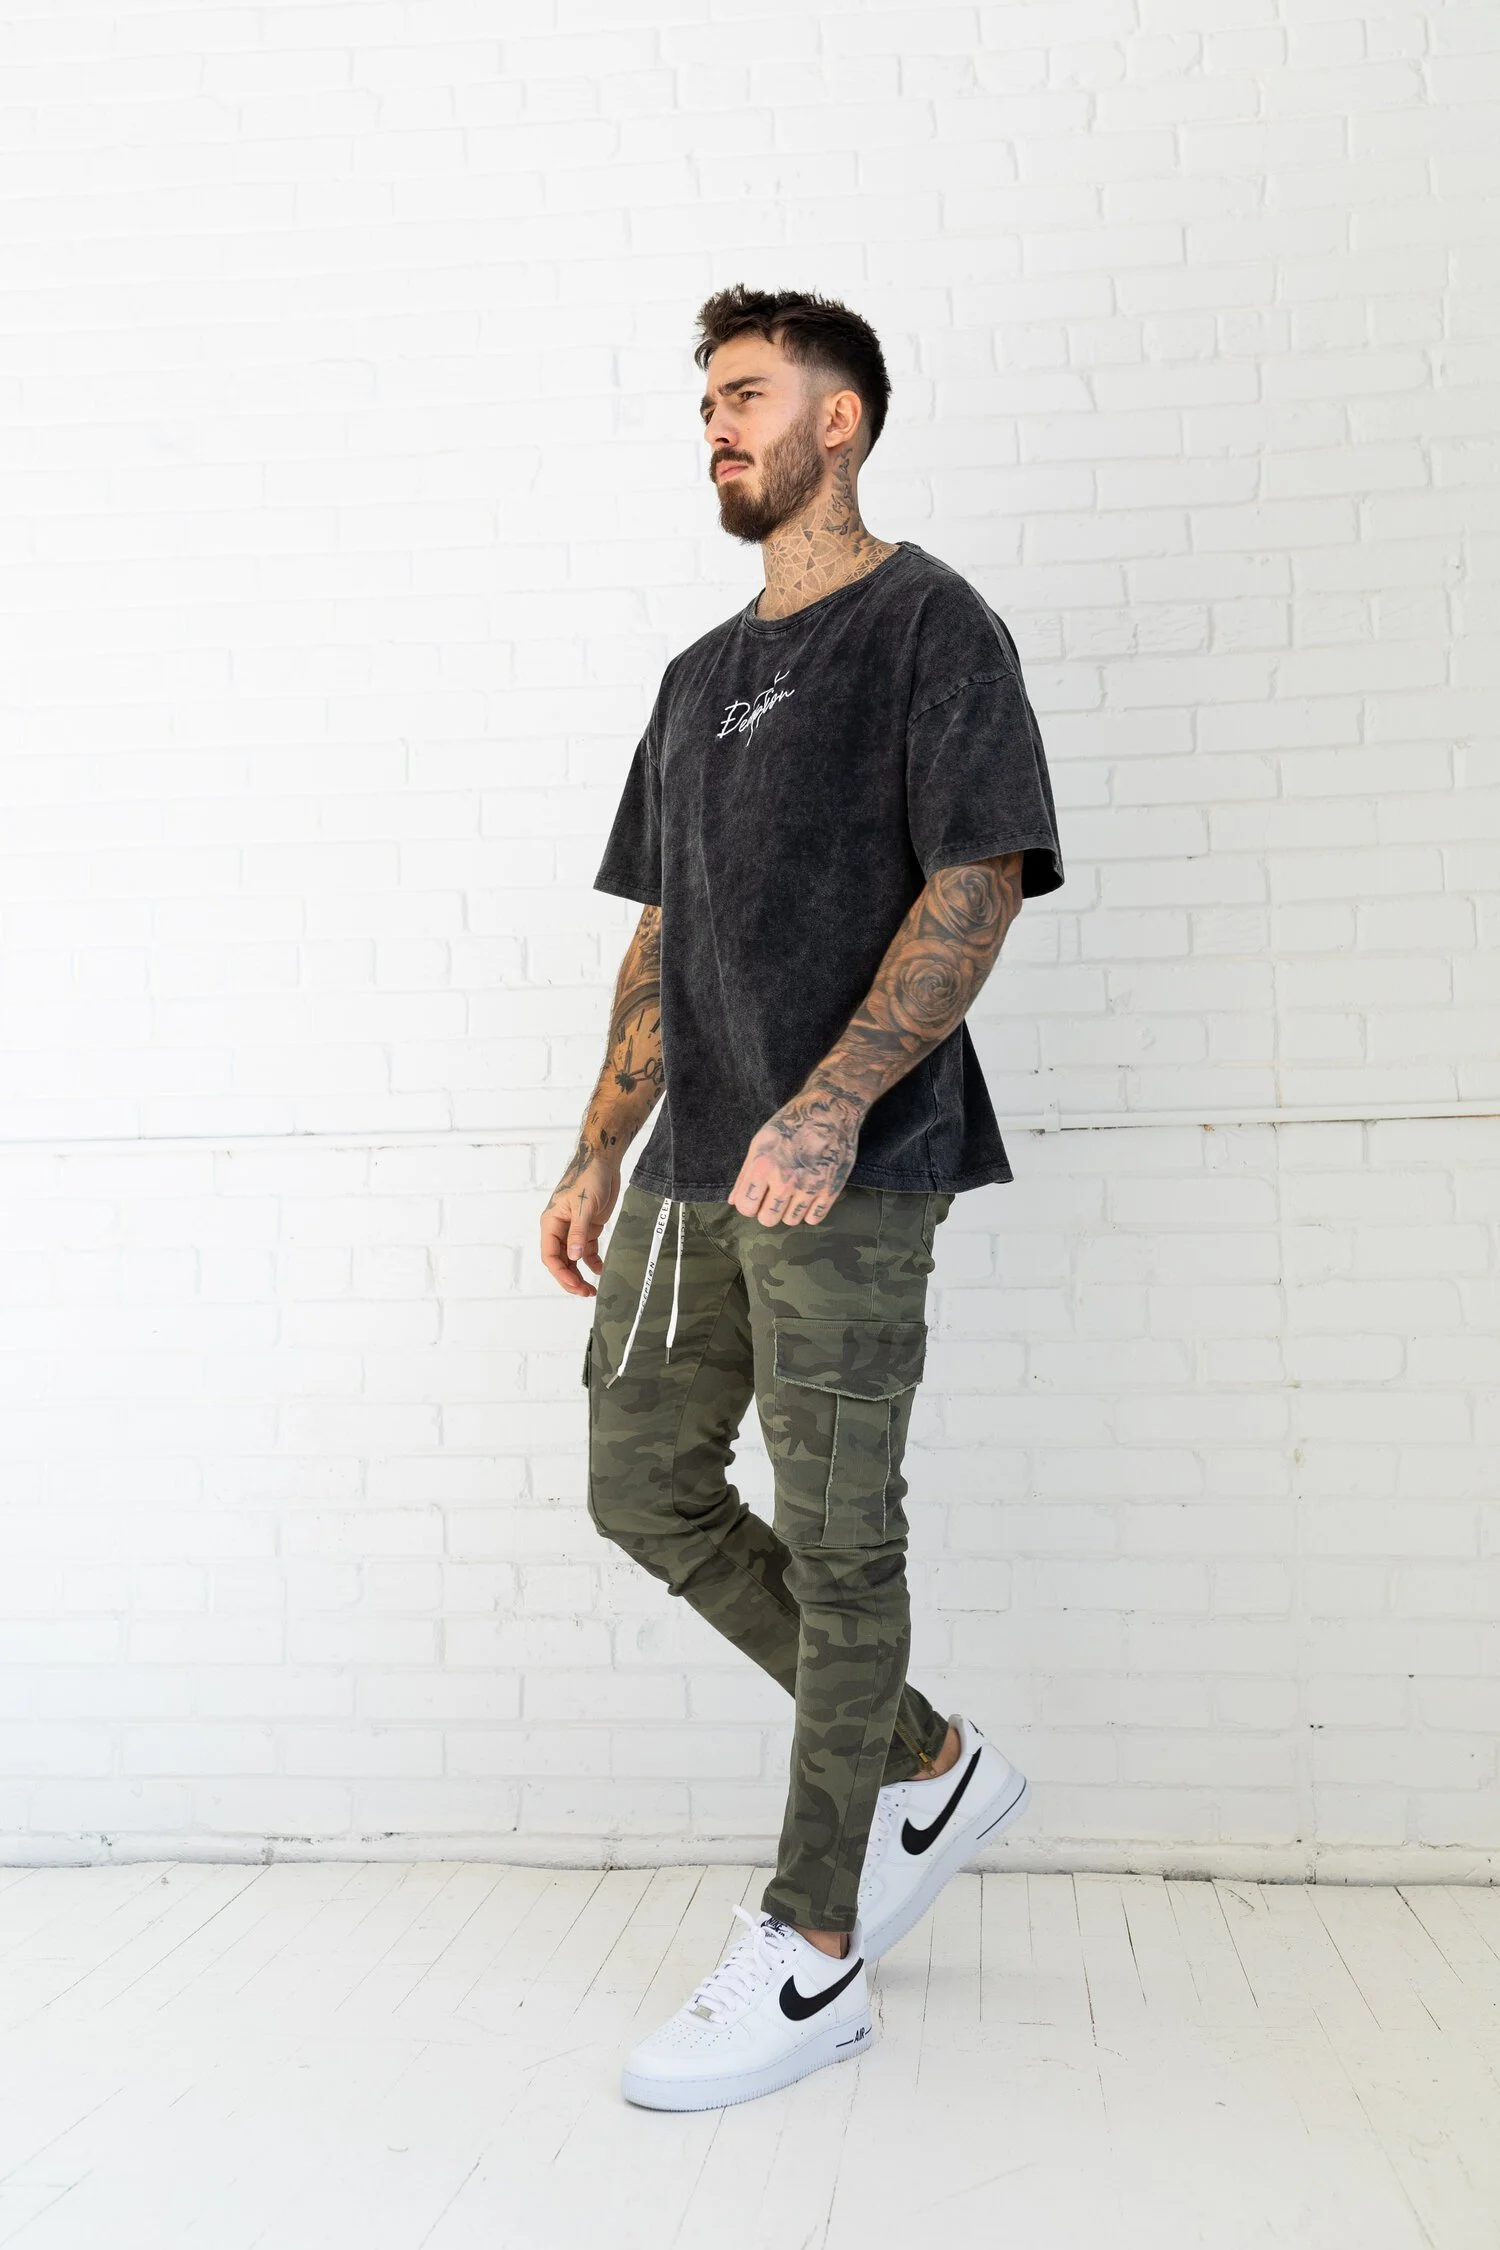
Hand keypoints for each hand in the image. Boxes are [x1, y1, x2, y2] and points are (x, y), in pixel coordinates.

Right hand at [541, 1159, 619, 1296]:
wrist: (603, 1161)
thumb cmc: (588, 1177)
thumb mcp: (584, 1205)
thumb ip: (578, 1232)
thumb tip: (573, 1257)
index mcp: (551, 1223)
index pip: (550, 1255)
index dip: (560, 1274)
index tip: (575, 1286)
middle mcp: (560, 1229)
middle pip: (560, 1262)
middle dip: (570, 1279)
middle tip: (585, 1292)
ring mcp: (574, 1229)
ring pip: (573, 1259)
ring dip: (580, 1274)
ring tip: (592, 1289)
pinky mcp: (588, 1228)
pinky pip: (587, 1251)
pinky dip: (593, 1262)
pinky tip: (601, 1270)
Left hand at [727, 1083, 863, 1227]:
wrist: (830, 1110)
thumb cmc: (791, 1122)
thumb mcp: (760, 1142)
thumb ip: (745, 1174)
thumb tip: (733, 1201)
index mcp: (763, 1167)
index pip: (746, 1207)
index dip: (749, 1204)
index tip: (755, 1198)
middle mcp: (784, 1181)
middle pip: (768, 1219)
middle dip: (767, 1210)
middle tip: (774, 1197)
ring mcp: (809, 1187)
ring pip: (791, 1221)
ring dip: (789, 1211)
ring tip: (793, 1193)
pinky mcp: (830, 1190)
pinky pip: (814, 1218)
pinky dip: (809, 1211)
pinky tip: (808, 1196)